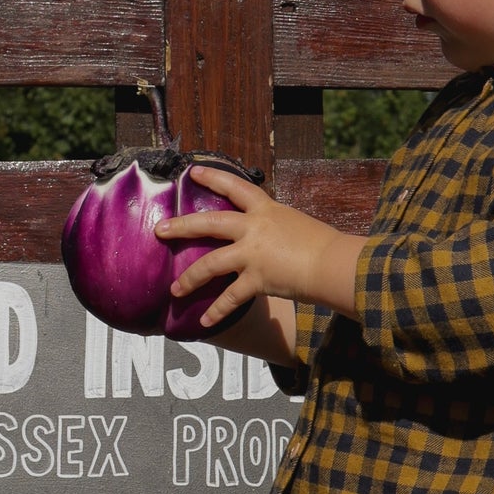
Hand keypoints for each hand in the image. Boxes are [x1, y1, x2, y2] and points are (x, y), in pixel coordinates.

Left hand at [157, 168, 364, 332]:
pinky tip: (204, 322)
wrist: (334, 263)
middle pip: (209, 223)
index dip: (214, 178)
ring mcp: (252, 254)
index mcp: (267, 210)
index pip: (236, 187)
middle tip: (160, 230)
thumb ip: (276, 227)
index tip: (195, 172)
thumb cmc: (324, 244)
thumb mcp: (296, 224)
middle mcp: (254, 228)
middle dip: (182, 226)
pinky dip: (217, 311)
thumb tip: (270, 236)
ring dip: (190, 278)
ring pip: (211, 264)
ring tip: (175, 289)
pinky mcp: (257, 279)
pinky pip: (231, 298)